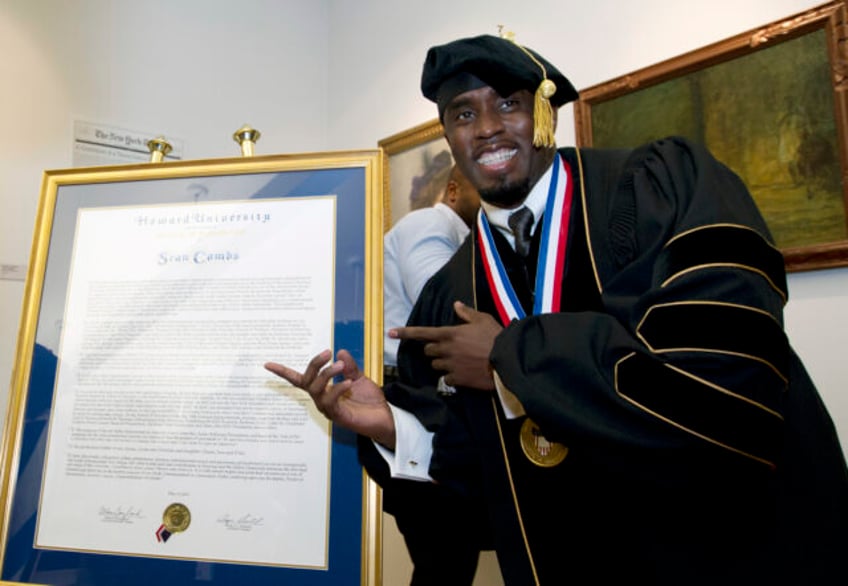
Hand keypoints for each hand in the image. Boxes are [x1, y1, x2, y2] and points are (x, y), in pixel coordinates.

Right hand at [264, 349, 395, 448]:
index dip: (283, 372)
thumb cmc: (369, 401)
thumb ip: (349, 366)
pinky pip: (330, 401)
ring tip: (340, 366)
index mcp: (324, 389)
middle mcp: (322, 399)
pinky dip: (337, 389)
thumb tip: (340, 352)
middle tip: (327, 352)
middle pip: (307, 380)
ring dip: (327, 375)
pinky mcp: (337, 417)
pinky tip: (348, 382)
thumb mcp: (358, 378)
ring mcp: (328, 409)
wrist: (384, 418)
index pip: (300, 379)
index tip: (267, 364)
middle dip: (314, 364)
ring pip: (316, 390)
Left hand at [390, 301, 501, 389]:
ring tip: (458, 361)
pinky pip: (446, 379)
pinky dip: (452, 378)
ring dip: (442, 364)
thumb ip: (466, 313)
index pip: (422, 332)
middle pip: (428, 351)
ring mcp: (451, 365)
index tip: (391, 332)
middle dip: (434, 350)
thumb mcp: (483, 319)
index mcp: (450, 333)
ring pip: (435, 366)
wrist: (508, 361)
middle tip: (448, 349)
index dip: (405, 332)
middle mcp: (447, 349)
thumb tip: (456, 305)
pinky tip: (464, 374)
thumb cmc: (496, 337)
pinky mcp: (457, 380)